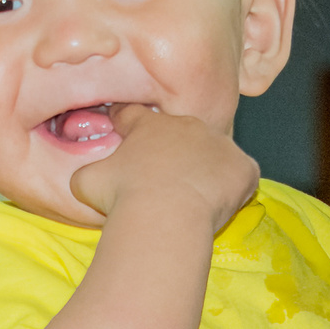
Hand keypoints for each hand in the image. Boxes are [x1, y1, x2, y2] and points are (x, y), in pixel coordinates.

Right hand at [69, 106, 259, 232]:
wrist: (165, 213)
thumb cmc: (122, 195)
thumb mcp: (86, 182)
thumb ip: (89, 173)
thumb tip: (85, 177)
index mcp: (149, 125)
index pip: (133, 115)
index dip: (125, 123)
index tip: (121, 127)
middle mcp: (187, 126)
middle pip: (180, 133)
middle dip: (172, 151)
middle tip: (163, 180)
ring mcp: (219, 144)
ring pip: (213, 152)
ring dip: (205, 168)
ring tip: (195, 195)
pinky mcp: (243, 167)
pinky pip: (241, 175)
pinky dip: (234, 188)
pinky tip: (220, 204)